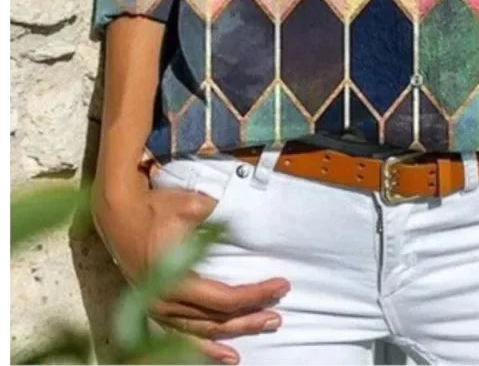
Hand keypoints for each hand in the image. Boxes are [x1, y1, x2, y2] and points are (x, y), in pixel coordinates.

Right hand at [92, 172, 290, 363]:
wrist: (118, 214)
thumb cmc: (155, 207)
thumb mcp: (191, 206)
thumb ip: (220, 217)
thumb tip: (248, 224)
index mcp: (176, 281)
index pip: (225, 299)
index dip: (255, 295)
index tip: (281, 285)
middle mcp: (166, 303)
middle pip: (217, 319)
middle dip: (251, 318)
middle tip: (278, 315)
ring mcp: (159, 309)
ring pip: (204, 331)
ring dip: (235, 331)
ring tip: (263, 327)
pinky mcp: (156, 309)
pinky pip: (184, 336)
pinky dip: (207, 348)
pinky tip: (227, 354)